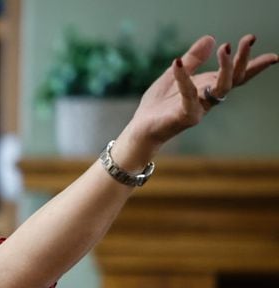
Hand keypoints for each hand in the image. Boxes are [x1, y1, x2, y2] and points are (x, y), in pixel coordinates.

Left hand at [122, 35, 276, 151]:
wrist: (140, 129)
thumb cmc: (158, 105)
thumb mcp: (175, 74)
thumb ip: (192, 58)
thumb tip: (210, 38)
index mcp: (208, 87)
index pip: (236, 76)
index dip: (254, 65)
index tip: (272, 55)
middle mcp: (208, 98)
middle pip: (234, 80)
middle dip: (243, 60)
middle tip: (248, 39)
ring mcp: (199, 108)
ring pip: (221, 89)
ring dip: (225, 68)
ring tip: (225, 48)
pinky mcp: (185, 117)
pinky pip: (188, 96)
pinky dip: (183, 79)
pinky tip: (177, 62)